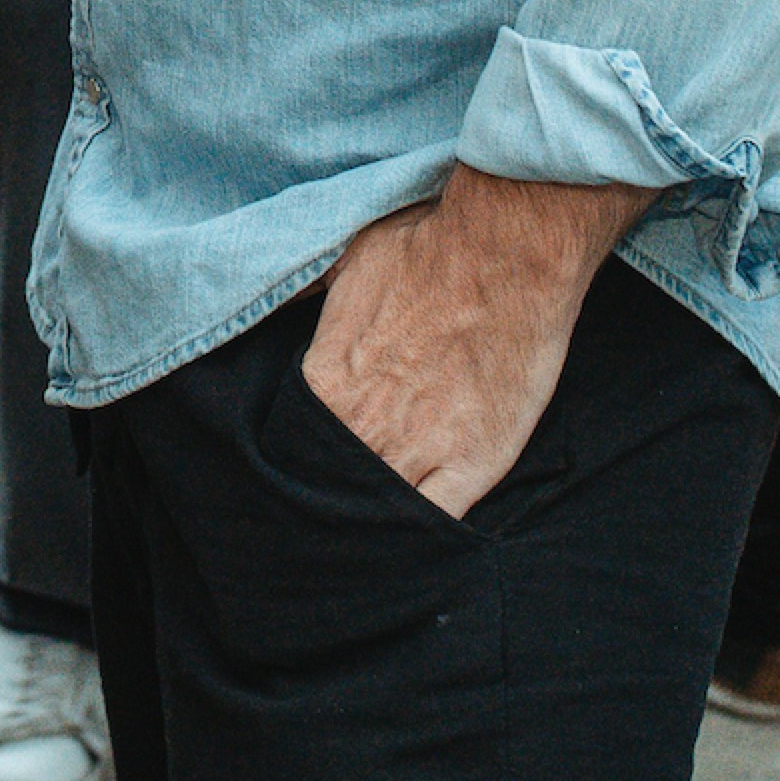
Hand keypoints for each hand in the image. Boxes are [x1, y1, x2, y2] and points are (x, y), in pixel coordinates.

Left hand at [295, 174, 654, 522]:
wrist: (507, 253)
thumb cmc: (427, 249)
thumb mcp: (342, 260)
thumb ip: (304, 296)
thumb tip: (272, 303)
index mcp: (326, 384)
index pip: (293, 444)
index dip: (302, 452)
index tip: (313, 451)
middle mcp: (364, 427)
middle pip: (331, 485)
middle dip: (333, 490)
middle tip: (342, 490)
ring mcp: (420, 451)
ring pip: (379, 512)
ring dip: (373, 516)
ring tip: (375, 517)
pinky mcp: (474, 467)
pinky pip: (436, 522)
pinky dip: (423, 532)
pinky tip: (417, 530)